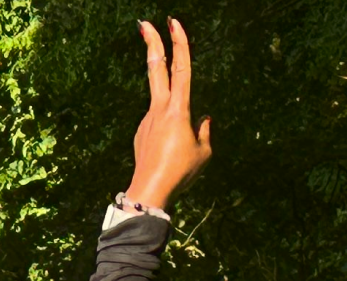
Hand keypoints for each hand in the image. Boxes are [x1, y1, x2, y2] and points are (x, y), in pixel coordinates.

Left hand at [125, 18, 211, 208]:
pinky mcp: (141, 133)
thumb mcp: (203, 153)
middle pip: (155, 68)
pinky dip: (166, 133)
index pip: (181, 68)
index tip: (174, 22)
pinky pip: (158, 125)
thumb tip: (204, 120)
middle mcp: (160, 109)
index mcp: (178, 109)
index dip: (179, 43)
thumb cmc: (180, 173)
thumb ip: (205, 132)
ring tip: (176, 151)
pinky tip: (168, 156)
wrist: (150, 191)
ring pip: (160, 103)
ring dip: (170, 114)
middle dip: (152, 43)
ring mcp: (148, 120)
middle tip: (145, 23)